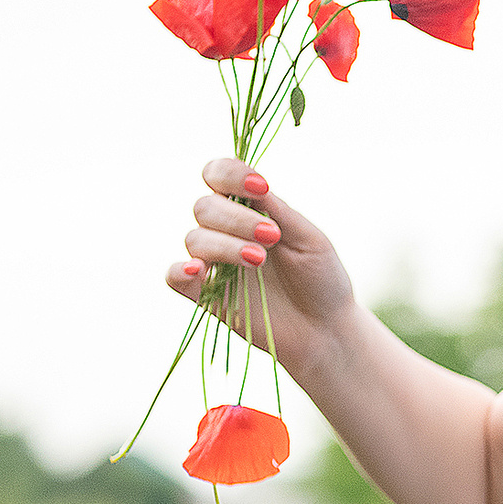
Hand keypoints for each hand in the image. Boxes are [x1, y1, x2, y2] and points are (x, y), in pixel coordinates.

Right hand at [164, 159, 357, 375]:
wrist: (327, 329)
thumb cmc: (322, 279)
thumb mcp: (309, 240)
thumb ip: (278, 212)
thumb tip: (252, 185)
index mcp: (249, 209)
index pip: (219, 176)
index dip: (231, 174)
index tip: (260, 187)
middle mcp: (226, 232)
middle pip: (205, 207)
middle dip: (236, 218)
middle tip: (271, 236)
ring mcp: (214, 263)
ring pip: (194, 239)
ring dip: (225, 245)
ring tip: (259, 259)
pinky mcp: (206, 296)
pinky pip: (175, 278)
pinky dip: (180, 271)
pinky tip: (198, 269)